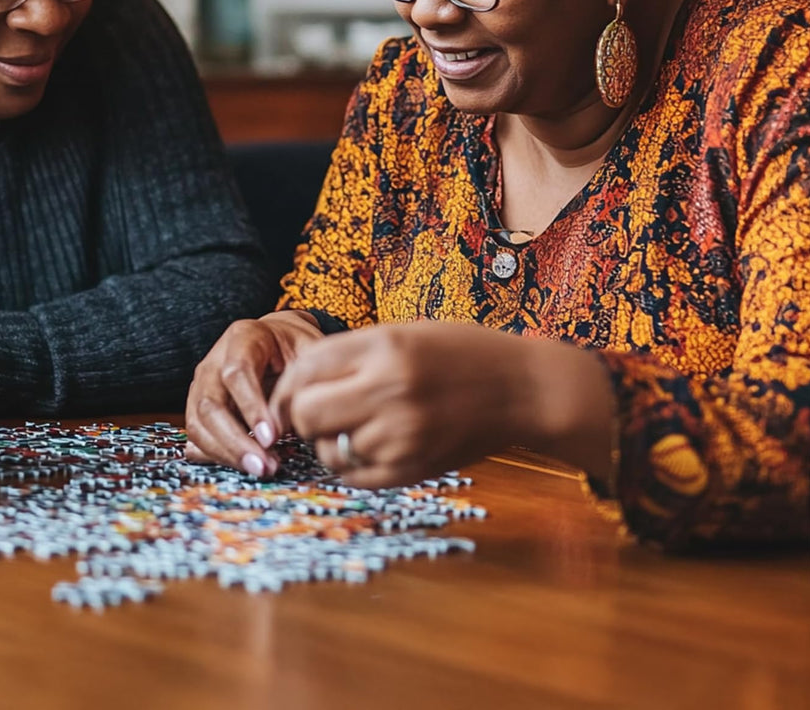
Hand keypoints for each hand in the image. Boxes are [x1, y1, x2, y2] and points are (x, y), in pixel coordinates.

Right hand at [185, 310, 323, 475]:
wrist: (277, 339)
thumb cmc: (294, 346)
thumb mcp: (307, 351)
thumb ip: (297, 384)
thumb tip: (283, 427)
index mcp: (242, 338)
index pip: (236, 372)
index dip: (251, 407)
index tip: (272, 437)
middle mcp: (214, 361)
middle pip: (210, 403)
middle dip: (235, 441)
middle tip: (264, 466)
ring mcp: (202, 384)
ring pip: (198, 423)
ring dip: (226, 453)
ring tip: (261, 469)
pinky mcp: (199, 407)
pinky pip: (198, 436)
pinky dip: (218, 455)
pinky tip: (244, 465)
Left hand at [269, 321, 614, 486]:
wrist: (523, 390)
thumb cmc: (460, 353)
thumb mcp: (402, 333)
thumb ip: (351, 354)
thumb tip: (294, 383)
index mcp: (384, 347)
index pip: (305, 368)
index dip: (287, 383)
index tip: (288, 392)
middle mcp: (389, 390)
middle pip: (305, 413)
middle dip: (299, 414)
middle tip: (313, 413)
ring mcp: (401, 435)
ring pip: (327, 449)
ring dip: (328, 441)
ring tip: (353, 426)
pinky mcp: (412, 469)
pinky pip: (354, 476)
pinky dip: (350, 464)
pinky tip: (368, 446)